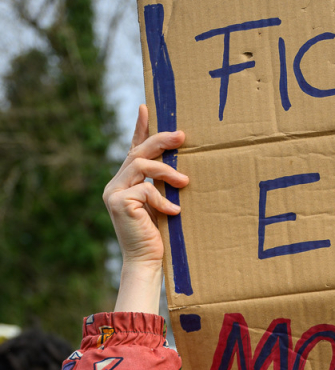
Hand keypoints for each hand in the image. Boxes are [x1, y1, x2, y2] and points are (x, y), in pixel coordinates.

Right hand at [103, 105, 187, 312]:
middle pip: (138, 152)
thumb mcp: (161, 205)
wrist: (146, 263)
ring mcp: (113, 192)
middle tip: (182, 136)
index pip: (133, 150)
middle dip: (161, 141)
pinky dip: (163, 200)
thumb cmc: (159, 237)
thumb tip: (179, 168)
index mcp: (125, 183)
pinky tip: (175, 212)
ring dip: (166, 171)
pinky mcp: (118, 202)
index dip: (140, 128)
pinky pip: (145, 190)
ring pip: (141, 166)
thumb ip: (161, 186)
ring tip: (185, 182)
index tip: (145, 107)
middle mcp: (115, 184)